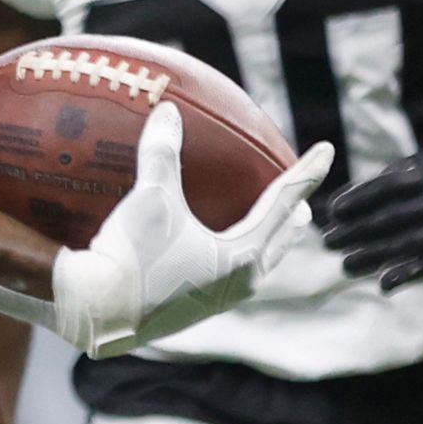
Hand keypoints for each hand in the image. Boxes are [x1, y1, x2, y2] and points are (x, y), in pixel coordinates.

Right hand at [51, 106, 332, 357]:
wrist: (96, 311)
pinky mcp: (193, 309)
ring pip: (260, 262)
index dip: (306, 172)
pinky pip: (231, 275)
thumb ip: (162, 153)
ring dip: (268, 237)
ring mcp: (218, 299)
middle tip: (299, 192)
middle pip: (282, 238)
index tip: (326, 150)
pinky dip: (237, 253)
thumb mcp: (151, 199)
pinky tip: (216, 248)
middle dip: (294, 213)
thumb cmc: (133, 257)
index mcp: (244, 254)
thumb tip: (168, 112)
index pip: (285, 202)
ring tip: (267, 221)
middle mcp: (240, 281)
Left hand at [318, 152, 422, 290]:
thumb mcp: (414, 169)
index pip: (385, 188)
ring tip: (345, 265)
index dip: (357, 199)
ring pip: (406, 245)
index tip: (333, 212)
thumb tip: (337, 203)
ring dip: (373, 257)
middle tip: (328, 242)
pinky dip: (406, 276)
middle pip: (391, 219)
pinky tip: (383, 284)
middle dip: (356, 232)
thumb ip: (379, 182)